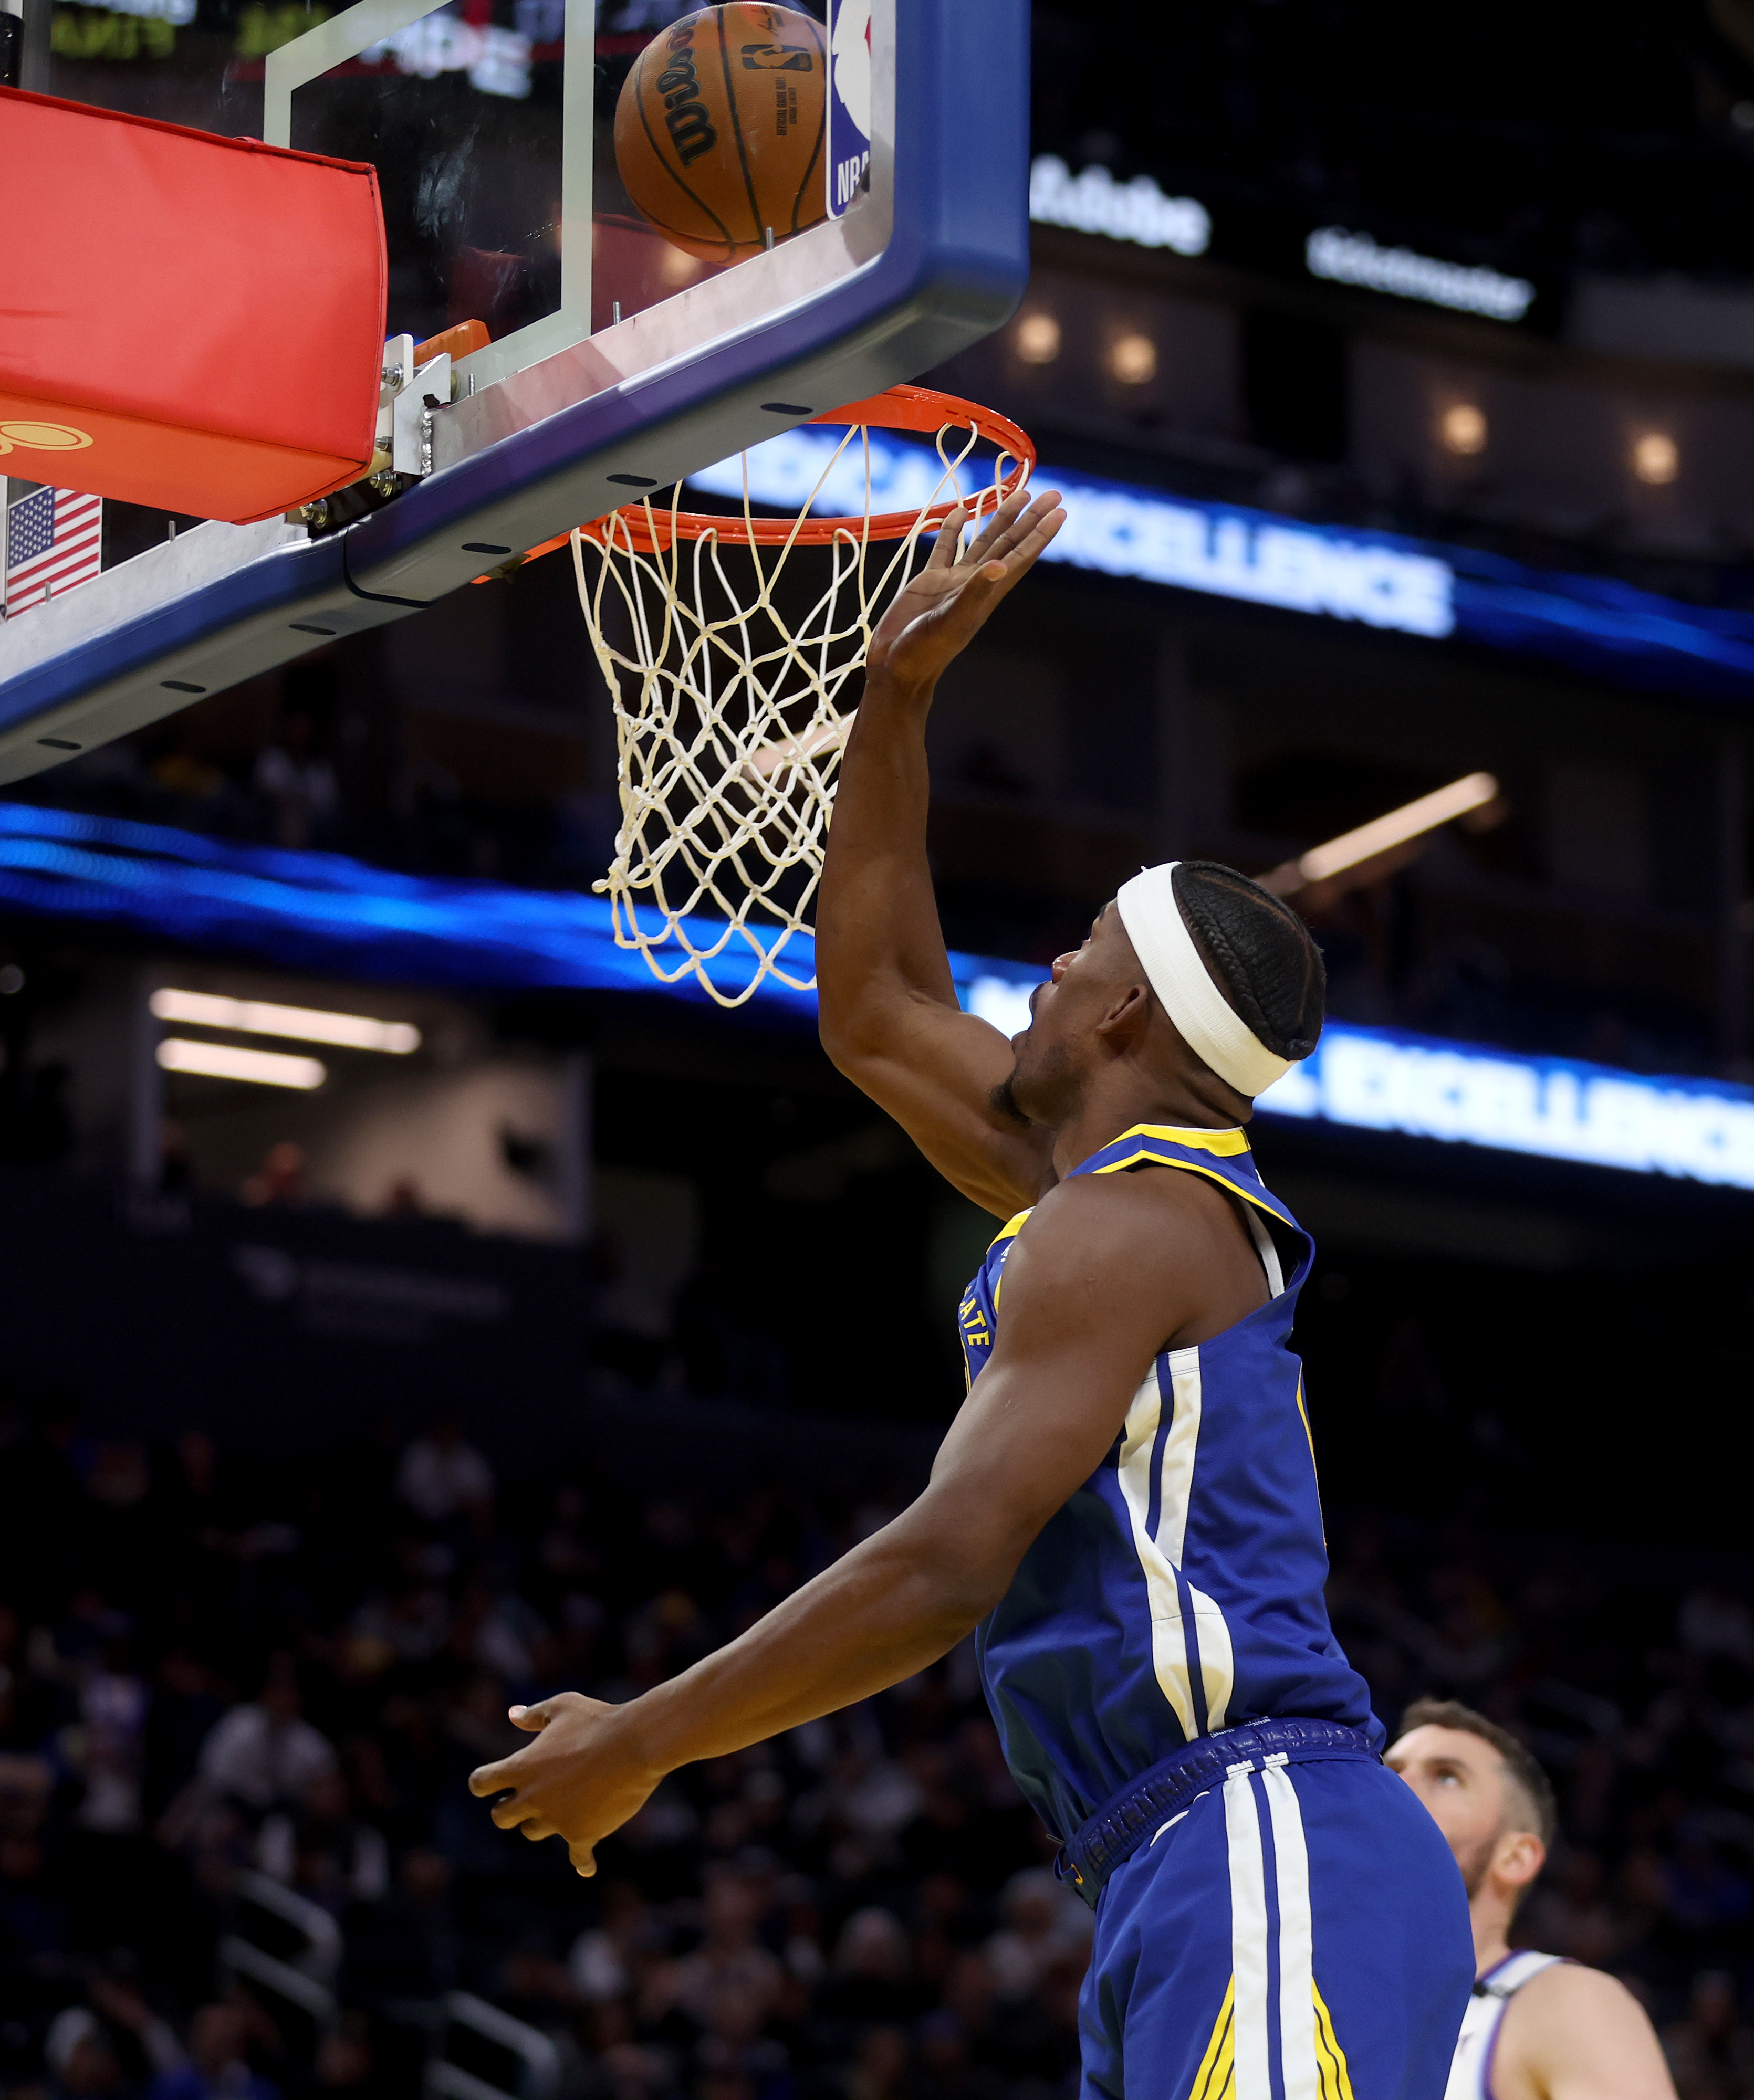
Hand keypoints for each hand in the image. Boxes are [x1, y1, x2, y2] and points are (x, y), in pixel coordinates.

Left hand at [467, 1692, 661, 1876]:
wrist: (635, 1745)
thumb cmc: (598, 1720)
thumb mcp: (563, 1706)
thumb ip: (534, 1714)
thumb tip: (513, 1715)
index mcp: (522, 1767)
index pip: (481, 1783)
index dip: (483, 1782)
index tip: (489, 1782)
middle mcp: (533, 1798)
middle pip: (501, 1816)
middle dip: (509, 1808)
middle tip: (525, 1798)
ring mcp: (556, 1820)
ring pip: (533, 1831)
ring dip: (542, 1822)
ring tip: (561, 1808)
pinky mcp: (582, 1835)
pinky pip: (578, 1858)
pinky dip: (582, 1862)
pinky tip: (587, 1867)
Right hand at [865, 487, 1064, 692]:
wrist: (895, 665)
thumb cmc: (925, 651)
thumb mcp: (951, 620)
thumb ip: (974, 592)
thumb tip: (1000, 565)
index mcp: (987, 593)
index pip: (1021, 557)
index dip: (1040, 534)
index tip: (1060, 510)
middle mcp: (975, 584)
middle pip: (1009, 544)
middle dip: (1030, 519)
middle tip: (1052, 494)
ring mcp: (953, 582)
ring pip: (982, 542)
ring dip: (999, 518)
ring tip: (1016, 492)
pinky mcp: (929, 581)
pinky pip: (945, 549)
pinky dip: (953, 529)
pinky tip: (960, 511)